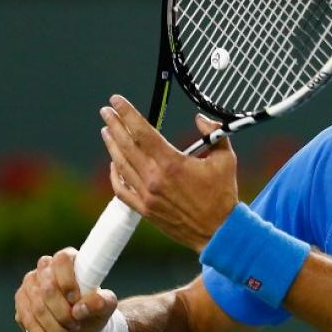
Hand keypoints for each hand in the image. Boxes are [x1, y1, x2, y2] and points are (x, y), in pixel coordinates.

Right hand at [14, 248, 117, 331]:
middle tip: (76, 326)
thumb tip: (81, 308)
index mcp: (69, 260)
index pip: (62, 260)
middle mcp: (45, 268)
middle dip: (62, 312)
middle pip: (47, 288)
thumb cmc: (95, 308)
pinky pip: (26, 320)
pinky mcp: (21, 303)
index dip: (68, 281)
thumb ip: (101, 302)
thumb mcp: (106, 305)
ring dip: (53, 328)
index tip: (76, 301)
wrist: (82, 325)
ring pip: (36, 307)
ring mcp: (30, 285)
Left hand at [100, 94, 238, 251]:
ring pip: (120, 164)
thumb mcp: (226, 159)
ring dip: (112, 145)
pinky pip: (122, 189)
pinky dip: (115, 174)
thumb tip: (200, 119)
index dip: (127, 113)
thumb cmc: (223, 195)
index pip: (142, 131)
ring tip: (107, 131)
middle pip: (126, 145)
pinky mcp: (145, 209)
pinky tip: (114, 164)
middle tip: (106, 111)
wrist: (218, 231)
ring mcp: (147, 195)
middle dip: (114, 124)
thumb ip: (213, 134)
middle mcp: (154, 178)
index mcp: (172, 163)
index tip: (116, 101)